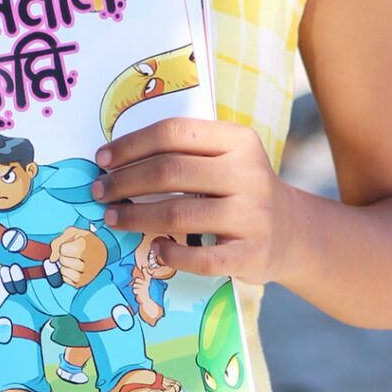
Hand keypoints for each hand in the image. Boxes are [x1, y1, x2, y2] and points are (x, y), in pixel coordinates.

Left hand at [51, 226, 106, 287]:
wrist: (103, 250)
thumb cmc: (86, 241)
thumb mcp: (73, 232)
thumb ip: (58, 242)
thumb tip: (52, 259)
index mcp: (85, 246)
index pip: (62, 249)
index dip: (64, 246)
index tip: (72, 245)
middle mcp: (89, 261)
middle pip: (63, 261)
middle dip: (64, 256)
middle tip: (73, 254)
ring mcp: (87, 273)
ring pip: (64, 272)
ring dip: (64, 266)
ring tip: (73, 261)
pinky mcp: (84, 282)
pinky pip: (66, 280)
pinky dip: (66, 274)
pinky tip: (73, 268)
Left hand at [94, 117, 296, 282]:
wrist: (292, 231)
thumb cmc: (241, 190)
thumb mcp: (228, 157)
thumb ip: (185, 153)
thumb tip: (116, 160)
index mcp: (239, 141)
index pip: (174, 133)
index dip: (131, 145)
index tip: (102, 160)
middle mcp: (249, 174)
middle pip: (170, 172)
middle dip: (124, 182)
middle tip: (99, 192)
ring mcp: (253, 216)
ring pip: (178, 215)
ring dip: (135, 218)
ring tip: (113, 219)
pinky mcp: (252, 254)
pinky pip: (201, 258)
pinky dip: (171, 254)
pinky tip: (157, 249)